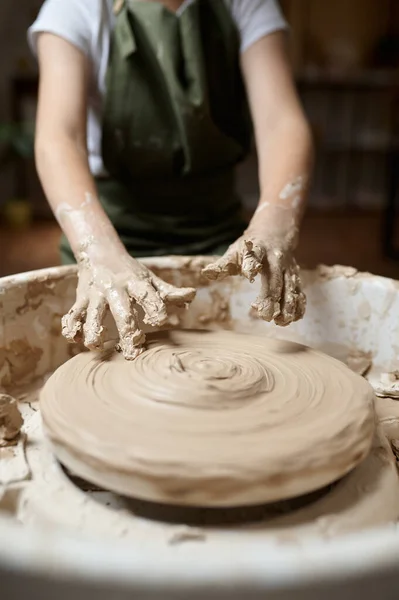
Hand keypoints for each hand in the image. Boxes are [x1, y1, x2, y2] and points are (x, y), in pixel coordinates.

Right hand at [62, 250, 195, 358]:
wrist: (99, 252)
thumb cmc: (130, 272)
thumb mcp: (151, 279)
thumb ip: (169, 292)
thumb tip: (191, 296)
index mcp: (136, 283)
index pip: (147, 295)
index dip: (155, 307)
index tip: (160, 322)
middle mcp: (115, 288)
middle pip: (121, 310)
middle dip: (126, 330)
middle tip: (132, 352)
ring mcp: (96, 294)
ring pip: (92, 313)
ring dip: (93, 329)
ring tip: (95, 346)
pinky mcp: (81, 299)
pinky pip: (74, 313)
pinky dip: (71, 326)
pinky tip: (73, 338)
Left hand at [202, 207, 304, 325]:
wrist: (275, 232)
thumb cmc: (250, 247)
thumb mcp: (235, 251)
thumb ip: (222, 265)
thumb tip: (206, 273)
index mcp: (258, 250)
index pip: (254, 257)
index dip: (251, 265)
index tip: (249, 275)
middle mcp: (276, 259)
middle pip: (274, 279)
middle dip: (271, 297)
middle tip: (266, 317)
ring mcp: (288, 268)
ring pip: (290, 287)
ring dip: (288, 305)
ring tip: (281, 321)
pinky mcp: (295, 276)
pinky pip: (299, 291)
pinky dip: (298, 305)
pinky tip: (294, 318)